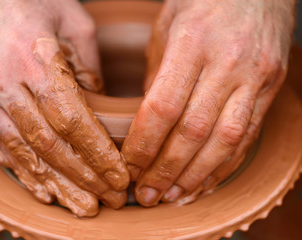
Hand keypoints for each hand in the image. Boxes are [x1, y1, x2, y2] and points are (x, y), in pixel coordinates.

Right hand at [0, 0, 129, 216]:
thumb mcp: (71, 20)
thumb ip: (88, 64)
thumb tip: (100, 102)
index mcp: (34, 58)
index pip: (71, 119)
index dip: (97, 153)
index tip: (119, 176)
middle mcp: (5, 83)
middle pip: (48, 144)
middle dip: (82, 177)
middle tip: (109, 200)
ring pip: (24, 152)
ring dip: (56, 184)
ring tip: (83, 208)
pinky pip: (0, 146)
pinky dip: (24, 172)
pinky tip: (44, 192)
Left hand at [122, 0, 294, 206]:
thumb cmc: (202, 3)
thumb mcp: (167, 29)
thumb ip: (157, 77)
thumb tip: (146, 123)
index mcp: (192, 44)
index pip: (163, 107)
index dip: (144, 144)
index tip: (130, 167)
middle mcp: (227, 64)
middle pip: (194, 132)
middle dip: (167, 170)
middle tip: (148, 195)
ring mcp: (254, 78)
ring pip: (225, 140)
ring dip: (196, 175)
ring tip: (173, 196)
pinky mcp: (270, 88)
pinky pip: (248, 135)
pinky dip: (225, 164)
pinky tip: (205, 181)